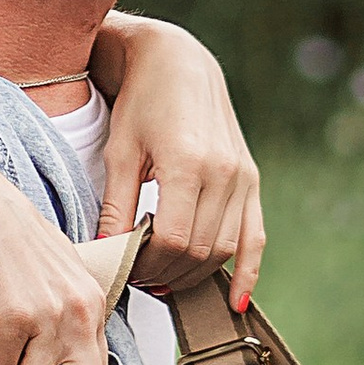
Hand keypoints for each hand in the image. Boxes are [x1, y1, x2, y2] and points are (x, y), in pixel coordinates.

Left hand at [93, 17, 264, 309]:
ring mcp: (243, 177)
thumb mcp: (119, 153)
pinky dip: (247, 271)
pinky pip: (256, 236)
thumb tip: (107, 257)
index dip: (146, 264)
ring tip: (163, 279)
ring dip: (194, 275)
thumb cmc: (140, 105)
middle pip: (198, 250)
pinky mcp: (251, 179)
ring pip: (224, 249)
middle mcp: (224, 173)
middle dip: (166, 273)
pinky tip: (233, 300)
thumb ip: (115, 208)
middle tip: (138, 277)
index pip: (170, 240)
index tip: (125, 267)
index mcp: (188, 164)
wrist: (179, 63)